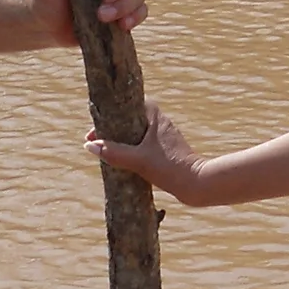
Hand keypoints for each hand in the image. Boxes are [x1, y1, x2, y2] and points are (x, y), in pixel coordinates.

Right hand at [84, 99, 206, 204]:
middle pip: (133, 119)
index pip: (133, 103)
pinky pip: (144, 146)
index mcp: (157, 119)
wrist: (198, 185)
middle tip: (99, 140)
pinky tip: (125, 163)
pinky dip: (132, 151)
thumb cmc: (170, 168)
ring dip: (123, 140)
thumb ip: (114, 152)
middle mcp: (162, 125)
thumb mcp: (138, 160)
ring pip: (139, 134)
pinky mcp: (168, 153)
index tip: (98, 127)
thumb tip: (91, 146)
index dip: (113, 112)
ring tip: (108, 151)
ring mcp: (166, 140)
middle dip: (115, 127)